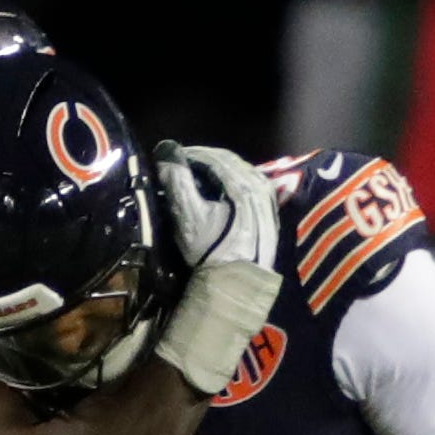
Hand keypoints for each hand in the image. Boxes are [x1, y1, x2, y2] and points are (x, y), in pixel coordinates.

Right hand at [152, 141, 278, 274]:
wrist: (238, 283)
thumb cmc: (211, 250)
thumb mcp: (189, 216)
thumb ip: (177, 182)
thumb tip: (165, 151)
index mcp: (242, 181)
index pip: (214, 156)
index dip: (190, 155)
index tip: (171, 159)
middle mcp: (259, 182)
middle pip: (229, 162)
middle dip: (204, 161)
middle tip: (182, 167)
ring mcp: (267, 196)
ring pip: (240, 173)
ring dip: (218, 172)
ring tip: (198, 179)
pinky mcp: (269, 210)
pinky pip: (249, 185)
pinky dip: (231, 183)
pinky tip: (219, 193)